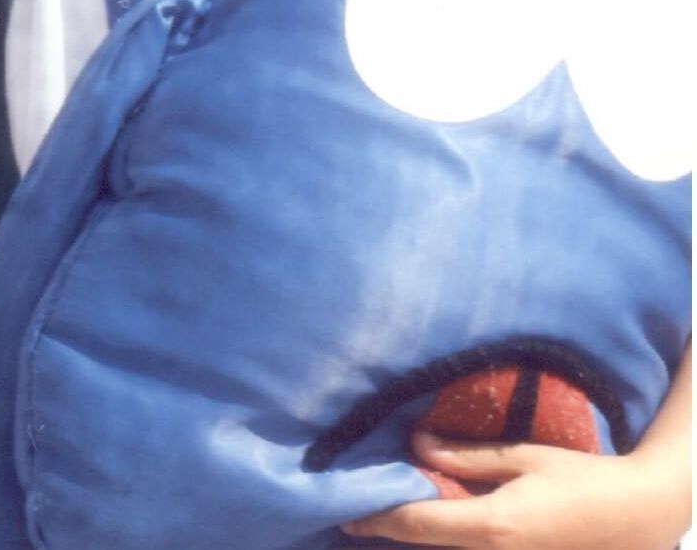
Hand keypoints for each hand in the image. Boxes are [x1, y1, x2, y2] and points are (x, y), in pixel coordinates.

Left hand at [344, 432, 690, 548]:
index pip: (414, 524)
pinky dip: (444, 542)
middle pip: (424, 547)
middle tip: (352, 518)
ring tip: (381, 523)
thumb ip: (466, 456)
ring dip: (415, 539)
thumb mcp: (524, 457)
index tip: (343, 512)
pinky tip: (430, 527)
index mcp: (492, 526)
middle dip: (387, 533)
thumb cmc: (584, 479)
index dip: (374, 518)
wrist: (640, 516)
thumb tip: (415, 444)